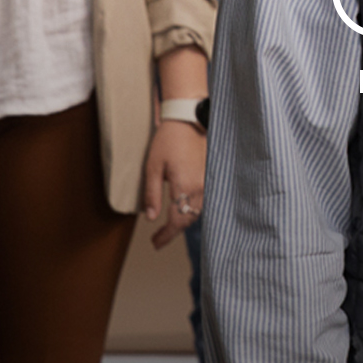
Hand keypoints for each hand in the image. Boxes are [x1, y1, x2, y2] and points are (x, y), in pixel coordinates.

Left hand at [144, 120, 206, 248]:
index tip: (155, 243)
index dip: (165, 235)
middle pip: (189, 219)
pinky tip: (185, 208)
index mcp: (185, 186)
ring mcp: (208, 180)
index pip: (176, 221)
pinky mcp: (211, 174)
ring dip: (185, 220)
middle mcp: (200, 186)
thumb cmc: (168, 140)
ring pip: (198, 210)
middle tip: (160, 237)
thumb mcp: (153, 167)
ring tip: (171, 225)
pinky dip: (194, 208)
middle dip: (174, 231)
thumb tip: (151, 218)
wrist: (187, 119)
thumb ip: (152, 195)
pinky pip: (204, 199)